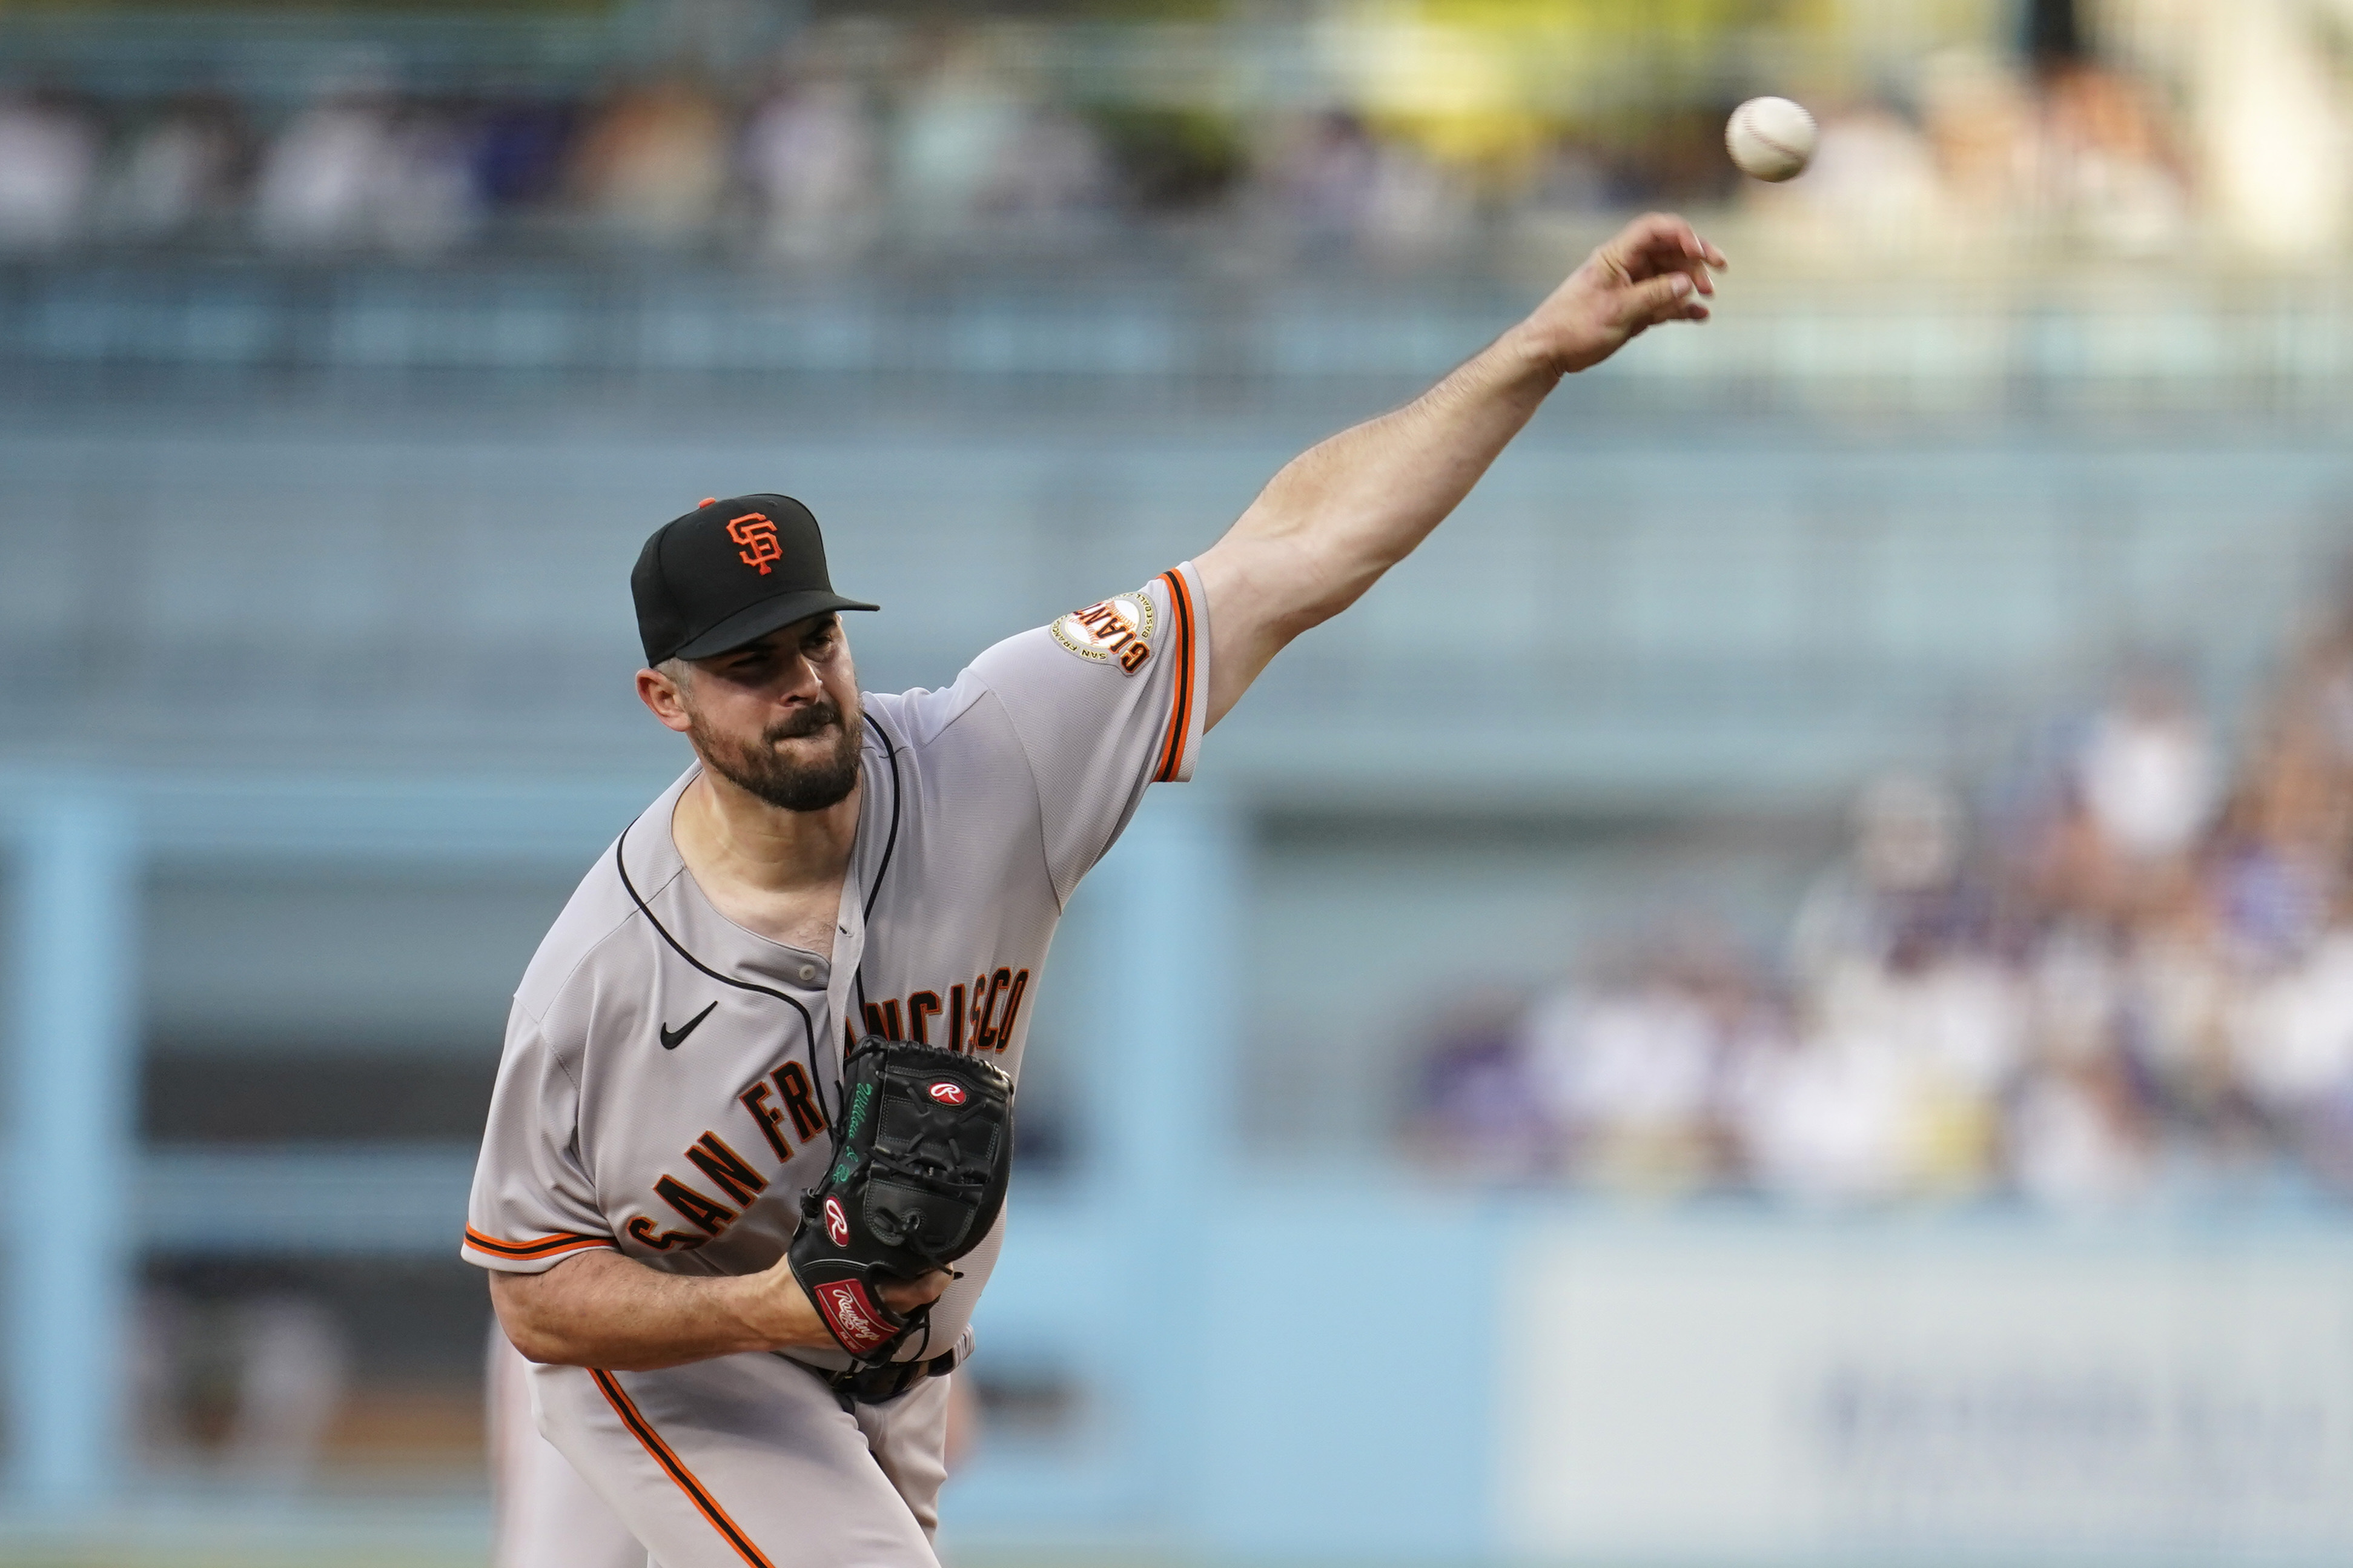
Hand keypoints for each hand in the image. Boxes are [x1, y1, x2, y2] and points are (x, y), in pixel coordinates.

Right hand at [751, 1256, 952, 1352]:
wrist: (771, 1312)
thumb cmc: (796, 1276)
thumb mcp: (826, 1245)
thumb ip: (853, 1236)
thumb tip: (867, 1210)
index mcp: (871, 1293)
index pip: (922, 1288)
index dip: (938, 1272)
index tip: (944, 1254)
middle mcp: (876, 1318)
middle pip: (919, 1302)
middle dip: (929, 1281)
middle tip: (932, 1257)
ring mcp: (869, 1332)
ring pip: (906, 1314)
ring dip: (915, 1295)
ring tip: (916, 1270)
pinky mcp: (860, 1340)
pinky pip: (889, 1321)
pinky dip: (896, 1306)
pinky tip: (893, 1289)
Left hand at [1516, 213, 1724, 375]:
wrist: (1548, 352)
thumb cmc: (1573, 326)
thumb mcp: (1616, 311)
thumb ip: (1653, 296)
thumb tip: (1686, 283)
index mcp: (1617, 256)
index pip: (1655, 230)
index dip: (1682, 234)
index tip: (1701, 251)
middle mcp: (1626, 267)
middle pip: (1669, 251)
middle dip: (1695, 259)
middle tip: (1716, 273)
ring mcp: (1632, 288)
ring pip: (1670, 277)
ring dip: (1691, 283)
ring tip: (1707, 297)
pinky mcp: (1634, 309)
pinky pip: (1664, 302)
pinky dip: (1682, 307)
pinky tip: (1700, 315)